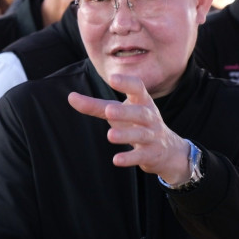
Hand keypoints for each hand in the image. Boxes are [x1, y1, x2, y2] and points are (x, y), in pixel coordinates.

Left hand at [67, 74, 190, 183]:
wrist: (168, 150)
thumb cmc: (136, 123)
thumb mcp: (119, 111)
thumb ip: (95, 106)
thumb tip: (70, 97)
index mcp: (142, 101)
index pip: (138, 88)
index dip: (126, 83)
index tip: (113, 78)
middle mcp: (150, 116)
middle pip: (140, 113)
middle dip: (125, 112)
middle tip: (109, 111)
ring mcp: (153, 136)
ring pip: (141, 134)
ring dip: (126, 134)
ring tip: (110, 135)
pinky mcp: (152, 154)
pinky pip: (141, 156)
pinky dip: (129, 158)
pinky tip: (116, 160)